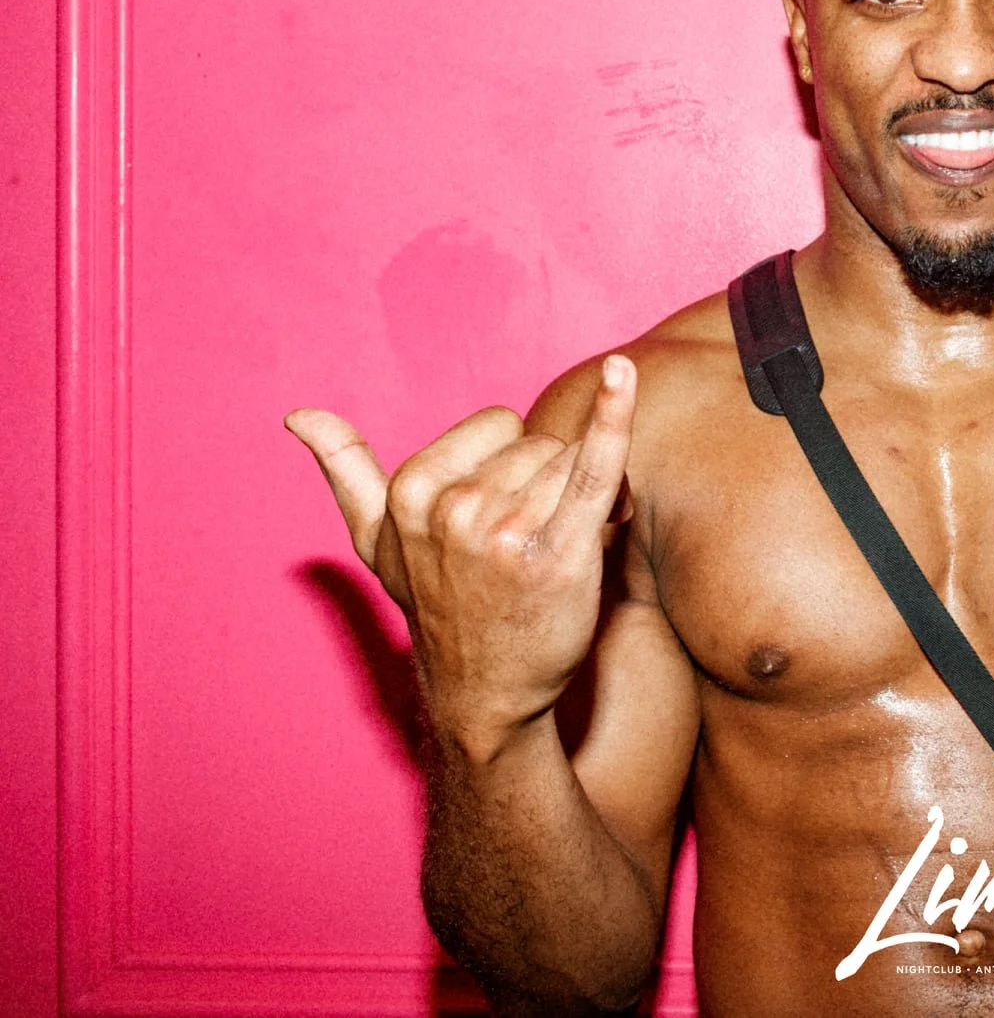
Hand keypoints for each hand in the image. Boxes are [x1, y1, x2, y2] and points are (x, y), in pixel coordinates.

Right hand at [284, 355, 638, 754]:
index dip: (509, 463)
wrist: (487, 694)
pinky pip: (594, 468)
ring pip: (571, 462)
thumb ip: (345, 470)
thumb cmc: (438, 605)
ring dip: (580, 497)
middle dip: (546, 481)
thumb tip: (297, 414)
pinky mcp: (563, 554)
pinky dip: (614, 415)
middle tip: (532, 539)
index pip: (496, 425)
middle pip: (538, 443)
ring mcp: (508, 532)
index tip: (499, 510)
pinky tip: (622, 373)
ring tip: (557, 548)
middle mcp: (454, 509)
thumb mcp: (375, 540)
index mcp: (411, 492)